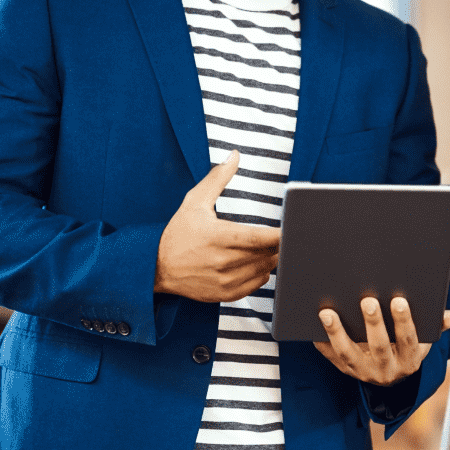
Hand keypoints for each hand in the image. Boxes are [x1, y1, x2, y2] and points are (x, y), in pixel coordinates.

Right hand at [154, 152, 280, 300]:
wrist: (157, 267)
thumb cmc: (178, 232)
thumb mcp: (195, 201)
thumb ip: (218, 178)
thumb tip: (234, 155)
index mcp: (217, 237)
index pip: (257, 238)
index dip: (279, 235)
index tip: (292, 229)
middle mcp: (221, 261)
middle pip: (265, 254)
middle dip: (278, 244)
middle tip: (284, 234)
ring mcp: (223, 280)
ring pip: (264, 269)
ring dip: (271, 257)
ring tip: (270, 247)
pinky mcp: (224, 294)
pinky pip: (256, 284)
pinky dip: (262, 272)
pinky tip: (257, 262)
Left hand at [314, 296, 449, 385]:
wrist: (390, 378)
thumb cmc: (406, 348)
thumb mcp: (424, 342)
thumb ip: (436, 327)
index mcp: (410, 360)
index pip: (409, 341)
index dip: (405, 322)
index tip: (399, 301)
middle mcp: (387, 370)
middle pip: (379, 347)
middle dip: (373, 324)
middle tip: (367, 300)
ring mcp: (364, 373)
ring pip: (349, 354)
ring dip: (337, 333)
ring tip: (327, 312)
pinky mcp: (345, 371)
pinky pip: (331, 358)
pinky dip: (321, 343)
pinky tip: (312, 327)